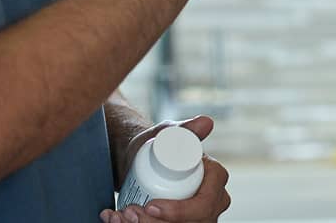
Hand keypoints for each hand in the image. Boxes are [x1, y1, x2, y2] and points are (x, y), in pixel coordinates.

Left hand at [100, 116, 230, 222]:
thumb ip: (186, 129)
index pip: (205, 203)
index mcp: (216, 178)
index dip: (180, 210)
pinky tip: (119, 219)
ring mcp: (199, 216)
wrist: (143, 160)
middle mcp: (213, 202)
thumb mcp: (169, 134)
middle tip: (129, 212)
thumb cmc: (159, 146)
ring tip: (121, 216)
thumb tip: (205, 122)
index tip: (150, 205)